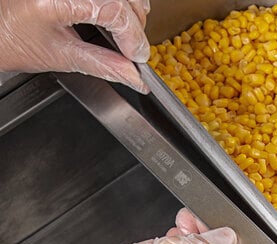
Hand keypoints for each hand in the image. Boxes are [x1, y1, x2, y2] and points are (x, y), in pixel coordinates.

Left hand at [0, 0, 150, 91]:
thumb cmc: (10, 40)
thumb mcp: (60, 57)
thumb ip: (102, 65)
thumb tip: (134, 77)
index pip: (114, 10)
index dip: (133, 36)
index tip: (138, 58)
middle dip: (135, 26)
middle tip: (134, 52)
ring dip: (130, 9)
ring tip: (126, 34)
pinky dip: (118, 2)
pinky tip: (116, 15)